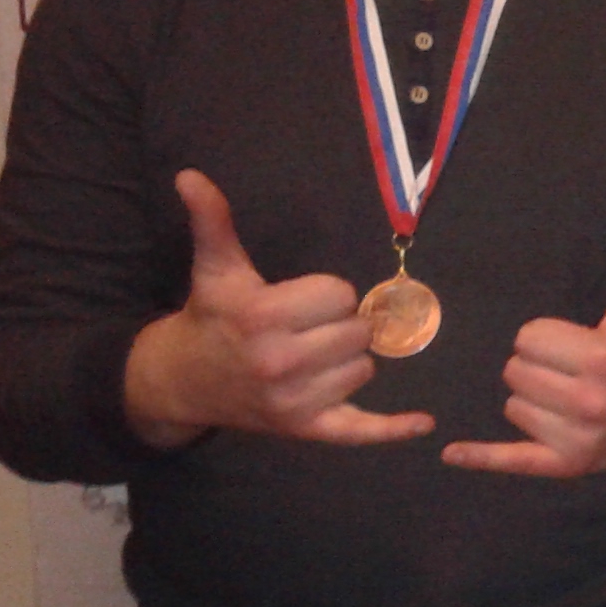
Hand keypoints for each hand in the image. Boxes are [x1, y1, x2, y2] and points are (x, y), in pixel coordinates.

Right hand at [123, 170, 433, 450]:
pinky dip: (393, 428)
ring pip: (364, 368)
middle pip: (359, 331)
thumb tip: (190, 176)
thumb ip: (213, 221)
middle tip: (302, 330)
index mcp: (262, 316)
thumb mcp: (216, 268)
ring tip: (307, 359)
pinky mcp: (307, 429)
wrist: (182, 381)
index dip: (325, 294)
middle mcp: (280, 361)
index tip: (297, 302)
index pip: (341, 295)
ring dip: (346, 361)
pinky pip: (362, 430)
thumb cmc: (211, 317)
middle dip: (338, 326)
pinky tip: (423, 422)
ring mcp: (295, 400)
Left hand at [442, 226, 605, 477]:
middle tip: (571, 370)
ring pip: (513, 406)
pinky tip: (452, 452)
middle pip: (516, 371)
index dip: (547, 337)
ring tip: (568, 398)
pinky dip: (480, 457)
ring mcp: (578, 438)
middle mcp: (591, 402)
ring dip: (532, 399)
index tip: (576, 344)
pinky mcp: (566, 465)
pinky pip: (511, 459)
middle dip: (538, 366)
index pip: (528, 338)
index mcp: (604, 358)